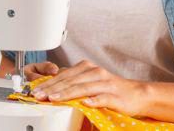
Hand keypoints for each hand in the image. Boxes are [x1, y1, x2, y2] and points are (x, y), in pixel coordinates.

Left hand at [30, 60, 147, 115]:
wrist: (137, 94)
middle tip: (40, 96)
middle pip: (70, 81)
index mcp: (86, 68)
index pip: (63, 75)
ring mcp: (105, 83)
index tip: (36, 91)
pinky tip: (85, 104)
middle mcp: (94, 72)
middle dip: (52, 89)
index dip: (48, 83)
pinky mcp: (115, 95)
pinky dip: (93, 100)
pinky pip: (102, 98)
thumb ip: (73, 81)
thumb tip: (53, 85)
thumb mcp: (89, 81)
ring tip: (54, 99)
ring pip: (82, 88)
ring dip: (67, 93)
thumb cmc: (111, 89)